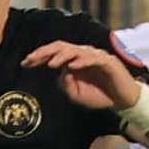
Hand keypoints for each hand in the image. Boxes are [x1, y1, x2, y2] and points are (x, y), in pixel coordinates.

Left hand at [24, 39, 143, 114]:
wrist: (123, 102)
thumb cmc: (100, 96)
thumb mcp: (77, 95)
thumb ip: (66, 84)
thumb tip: (60, 73)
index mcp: (74, 61)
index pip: (54, 53)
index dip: (39, 56)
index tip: (25, 63)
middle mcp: (83, 55)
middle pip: (61, 47)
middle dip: (45, 52)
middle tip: (31, 59)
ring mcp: (95, 56)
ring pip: (75, 50)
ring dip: (61, 56)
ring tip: (51, 64)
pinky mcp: (108, 62)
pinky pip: (93, 58)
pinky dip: (82, 61)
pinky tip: (72, 66)